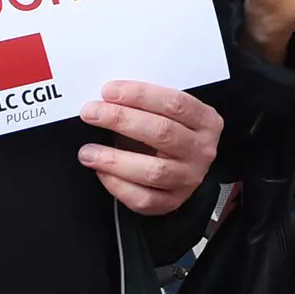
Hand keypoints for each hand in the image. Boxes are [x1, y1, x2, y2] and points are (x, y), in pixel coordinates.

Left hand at [78, 82, 222, 215]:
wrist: (180, 167)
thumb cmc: (167, 133)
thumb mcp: (165, 112)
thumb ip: (144, 104)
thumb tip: (106, 97)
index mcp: (206, 121)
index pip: (175, 104)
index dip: (140, 95)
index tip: (109, 91)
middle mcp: (201, 150)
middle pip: (162, 132)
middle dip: (121, 120)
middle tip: (91, 113)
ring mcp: (189, 178)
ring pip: (153, 171)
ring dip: (114, 159)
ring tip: (88, 151)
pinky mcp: (172, 201)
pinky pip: (143, 198)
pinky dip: (117, 185)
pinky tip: (101, 171)